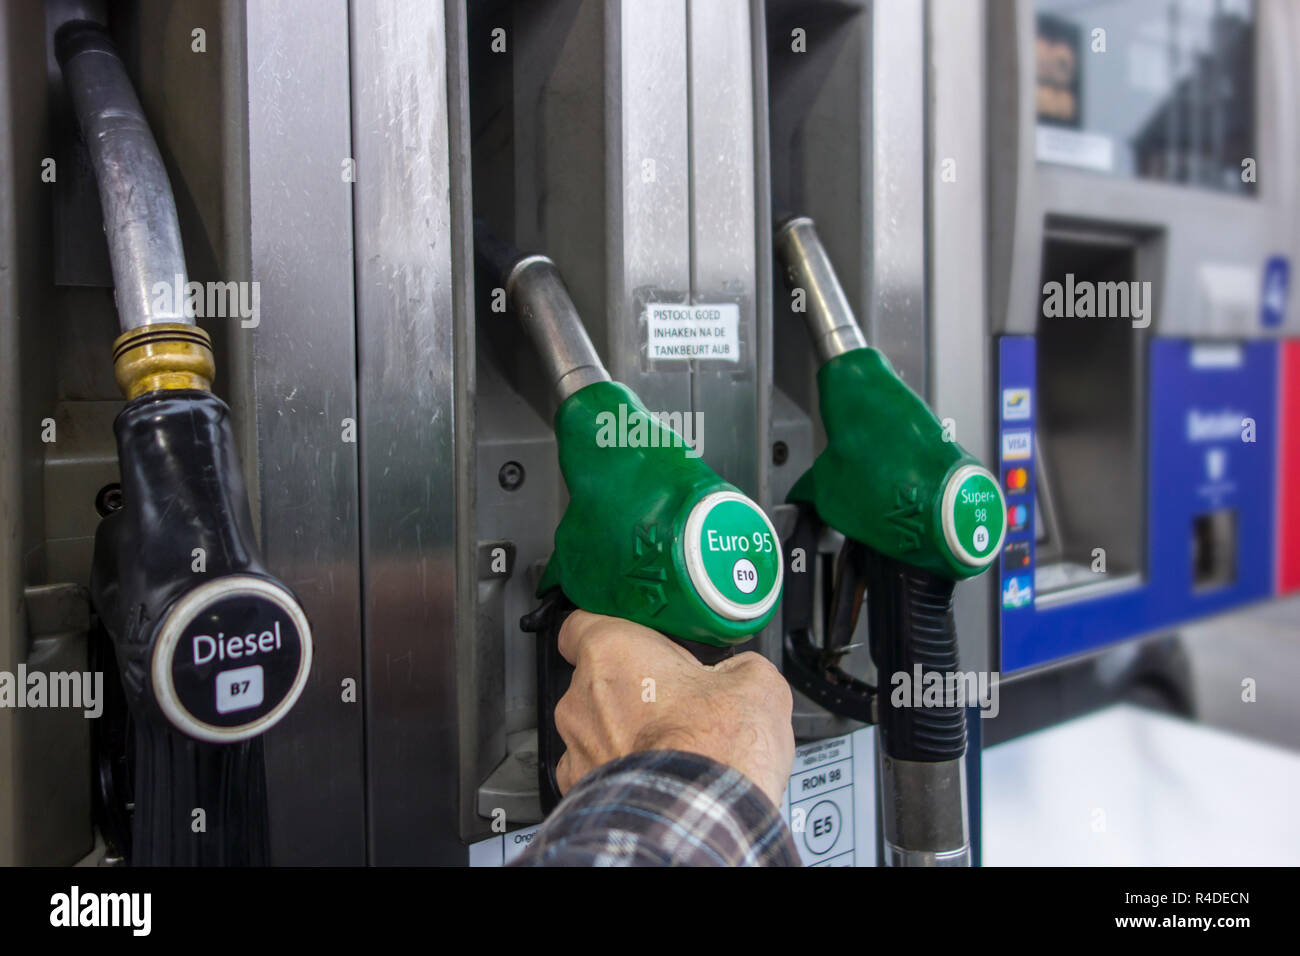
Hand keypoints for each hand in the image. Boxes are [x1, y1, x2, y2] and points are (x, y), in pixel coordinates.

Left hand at [553, 610, 794, 806]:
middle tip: (677, 698)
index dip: (611, 629)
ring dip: (625, 730)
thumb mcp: (756, 683)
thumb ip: (737, 665)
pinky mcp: (580, 789)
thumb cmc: (715, 750)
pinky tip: (659, 773)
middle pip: (597, 678)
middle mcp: (581, 697)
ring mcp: (577, 746)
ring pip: (596, 726)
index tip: (632, 635)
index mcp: (612, 652)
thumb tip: (743, 674)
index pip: (581, 623)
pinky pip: (597, 768)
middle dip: (633, 687)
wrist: (702, 817)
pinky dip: (622, 770)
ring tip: (673, 743)